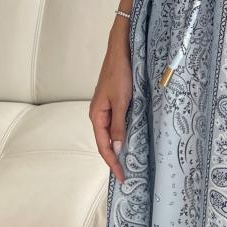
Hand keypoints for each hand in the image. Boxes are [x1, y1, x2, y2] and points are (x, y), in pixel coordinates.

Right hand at [89, 33, 132, 183]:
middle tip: (127, 174)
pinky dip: (122, 133)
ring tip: (130, 161)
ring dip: (119, 146)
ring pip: (111, 132)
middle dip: (115, 158)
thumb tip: (118, 148)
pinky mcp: (113, 101)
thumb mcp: (122, 100)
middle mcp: (98, 113)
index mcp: (96, 115)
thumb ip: (119, 125)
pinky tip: (130, 138)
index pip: (103, 146)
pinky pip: (116, 122)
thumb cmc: (120, 72)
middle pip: (105, 142)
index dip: (112, 162)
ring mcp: (105, 107)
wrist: (121, 49)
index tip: (122, 177)